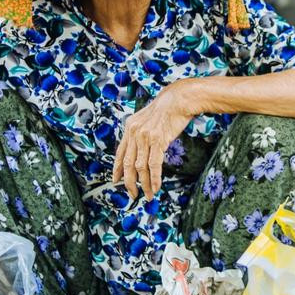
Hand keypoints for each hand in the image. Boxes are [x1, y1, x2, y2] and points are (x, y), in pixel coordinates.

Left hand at [113, 80, 196, 199]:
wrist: (178, 99)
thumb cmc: (166, 110)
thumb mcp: (146, 119)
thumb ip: (140, 133)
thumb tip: (140, 150)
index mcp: (129, 128)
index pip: (120, 153)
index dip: (117, 169)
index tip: (116, 181)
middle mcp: (134, 133)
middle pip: (128, 164)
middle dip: (130, 182)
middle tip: (133, 194)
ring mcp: (145, 137)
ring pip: (140, 167)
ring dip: (144, 184)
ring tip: (148, 194)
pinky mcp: (158, 140)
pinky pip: (154, 164)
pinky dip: (154, 178)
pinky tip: (156, 186)